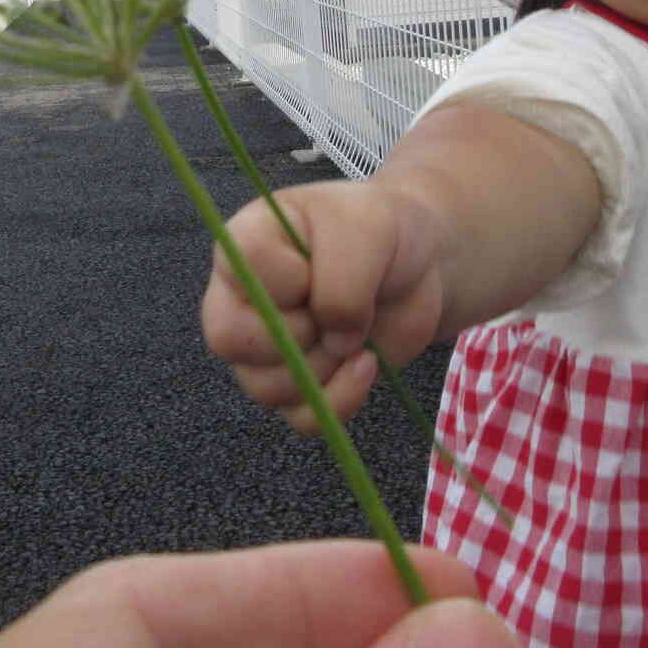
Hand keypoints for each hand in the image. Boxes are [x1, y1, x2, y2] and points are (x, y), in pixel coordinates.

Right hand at [201, 180, 443, 432]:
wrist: (417, 264)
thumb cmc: (379, 230)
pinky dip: (340, 399)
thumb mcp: (367, 228)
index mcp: (245, 244)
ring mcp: (264, 350)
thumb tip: (335, 343)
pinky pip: (300, 419)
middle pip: (230, 338)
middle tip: (337, 306)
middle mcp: (241, 300)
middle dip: (299, 330)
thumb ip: (343, 281)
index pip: (244, 269)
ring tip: (356, 331)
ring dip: (324, 365)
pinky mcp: (297, 387)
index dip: (293, 278)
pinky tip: (365, 364)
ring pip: (266, 387)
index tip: (324, 261)